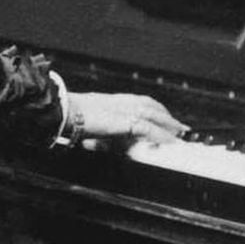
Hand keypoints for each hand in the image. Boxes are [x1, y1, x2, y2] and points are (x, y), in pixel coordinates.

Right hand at [67, 92, 186, 144]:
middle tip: (179, 127)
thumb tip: (91, 143)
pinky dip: (161, 135)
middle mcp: (122, 102)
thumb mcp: (84, 124)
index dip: (154, 109)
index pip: (140, 101)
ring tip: (179, 134)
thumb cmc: (70, 117)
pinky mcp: (125, 121)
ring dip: (169, 125)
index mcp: (113, 101)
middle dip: (167, 116)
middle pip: (151, 106)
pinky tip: (169, 142)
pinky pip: (149, 129)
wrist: (64, 112)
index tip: (163, 116)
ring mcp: (124, 110)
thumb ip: (92, 132)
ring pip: (154, 115)